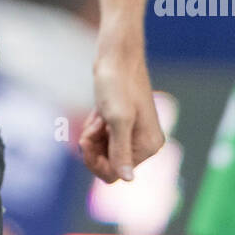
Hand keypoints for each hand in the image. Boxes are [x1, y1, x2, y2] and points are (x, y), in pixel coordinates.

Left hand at [78, 51, 163, 182]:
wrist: (116, 55)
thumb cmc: (117, 83)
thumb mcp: (117, 119)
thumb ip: (121, 151)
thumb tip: (128, 179)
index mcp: (148, 146)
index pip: (116, 174)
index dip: (95, 161)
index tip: (86, 139)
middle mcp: (145, 143)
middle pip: (110, 165)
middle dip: (94, 147)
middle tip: (92, 125)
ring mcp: (135, 134)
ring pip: (104, 152)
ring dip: (94, 136)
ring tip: (98, 115)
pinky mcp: (124, 124)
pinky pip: (104, 139)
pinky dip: (96, 128)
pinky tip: (98, 112)